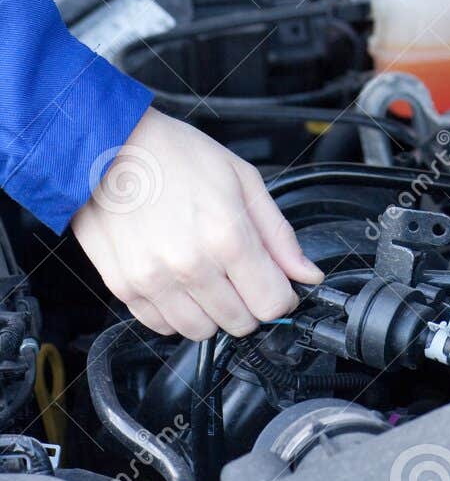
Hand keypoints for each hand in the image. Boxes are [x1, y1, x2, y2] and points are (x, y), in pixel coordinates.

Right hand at [70, 107, 323, 340]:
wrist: (110, 147)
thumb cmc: (176, 154)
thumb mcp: (243, 179)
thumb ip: (279, 235)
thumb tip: (307, 274)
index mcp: (227, 236)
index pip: (272, 303)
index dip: (283, 297)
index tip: (279, 286)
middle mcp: (190, 266)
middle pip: (240, 323)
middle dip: (250, 303)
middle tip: (242, 274)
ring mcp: (154, 282)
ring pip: (202, 332)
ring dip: (214, 312)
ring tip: (208, 274)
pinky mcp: (125, 289)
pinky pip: (162, 327)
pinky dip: (177, 313)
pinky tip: (179, 280)